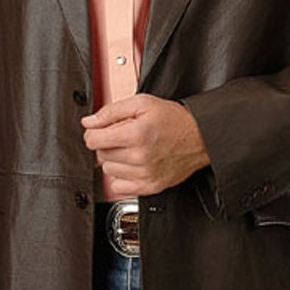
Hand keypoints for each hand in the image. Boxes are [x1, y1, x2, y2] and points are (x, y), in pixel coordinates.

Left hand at [81, 94, 209, 197]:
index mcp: (136, 134)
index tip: (100, 129)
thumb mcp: (143, 103)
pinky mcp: (150, 187)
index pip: (93, 139)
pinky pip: (118, 186)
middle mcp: (140, 156)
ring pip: (108, 170)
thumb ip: (111, 111)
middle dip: (107, 143)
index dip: (94, 132)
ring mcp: (145, 174)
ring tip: (132, 148)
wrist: (200, 137)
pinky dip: (121, 176)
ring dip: (115, 159)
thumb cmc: (174, 120)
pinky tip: (133, 164)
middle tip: (123, 135)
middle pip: (100, 154)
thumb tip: (89, 122)